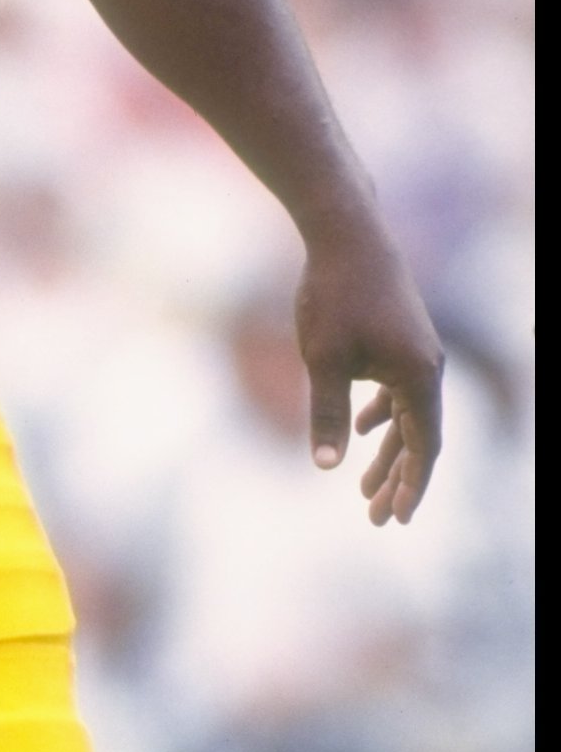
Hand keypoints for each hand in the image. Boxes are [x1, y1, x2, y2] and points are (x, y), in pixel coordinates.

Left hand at [295, 220, 444, 525]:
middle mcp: (428, 366)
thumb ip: (328, 414)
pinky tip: (362, 430)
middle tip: (377, 518)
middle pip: (418, 437)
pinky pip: (398, 389)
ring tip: (363, 488)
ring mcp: (416, 350)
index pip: (424, 446)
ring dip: (388, 451)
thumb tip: (325, 465)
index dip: (411, 485)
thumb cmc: (332, 295)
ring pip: (407, 414)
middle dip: (397, 479)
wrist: (346, 233)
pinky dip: (382, 414)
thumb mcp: (323, 360)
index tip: (397, 517)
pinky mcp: (400, 336)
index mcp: (418, 377)